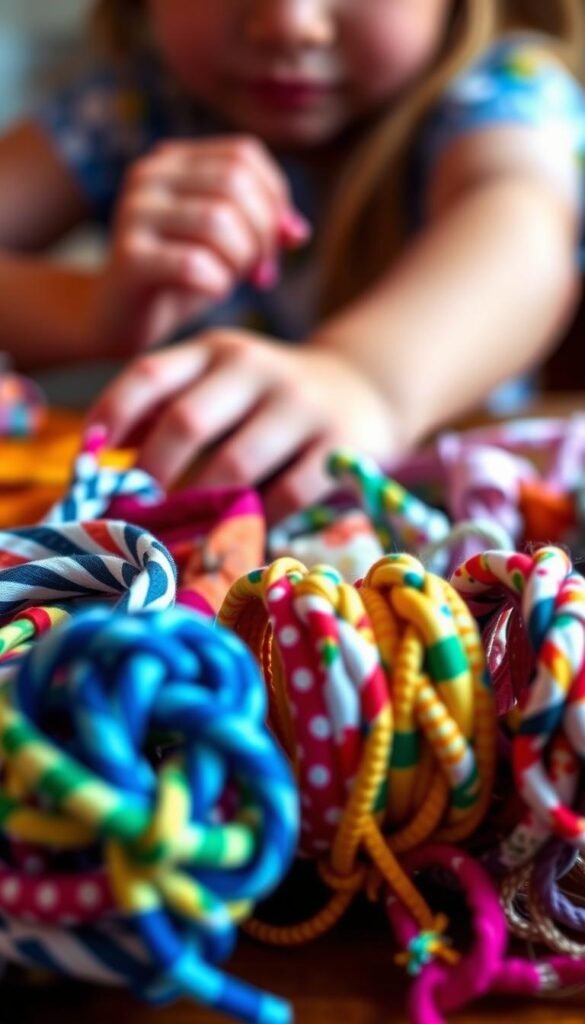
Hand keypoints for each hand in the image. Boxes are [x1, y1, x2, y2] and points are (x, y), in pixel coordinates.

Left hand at [87, 328, 396, 521]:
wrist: (366, 387)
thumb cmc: (271, 394)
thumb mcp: (221, 379)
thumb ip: (167, 403)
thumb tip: (102, 446)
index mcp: (217, 349)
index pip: (151, 374)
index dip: (112, 415)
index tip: (89, 460)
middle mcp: (257, 368)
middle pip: (187, 422)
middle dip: (152, 475)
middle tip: (134, 513)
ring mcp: (301, 407)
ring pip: (235, 465)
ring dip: (198, 507)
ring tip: (176, 532)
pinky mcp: (339, 448)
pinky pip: (286, 495)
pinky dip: (256, 521)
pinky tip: (238, 532)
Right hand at [92, 137, 310, 354]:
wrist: (118, 319)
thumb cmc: (177, 279)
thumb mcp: (226, 248)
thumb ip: (262, 229)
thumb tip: (299, 232)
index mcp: (173, 161)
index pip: (244, 154)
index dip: (276, 199)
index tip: (279, 244)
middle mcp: (148, 176)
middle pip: (235, 183)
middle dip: (263, 233)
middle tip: (263, 273)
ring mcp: (133, 213)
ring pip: (219, 221)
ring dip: (242, 259)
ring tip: (234, 281)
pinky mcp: (129, 258)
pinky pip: (195, 264)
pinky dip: (218, 283)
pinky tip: (214, 293)